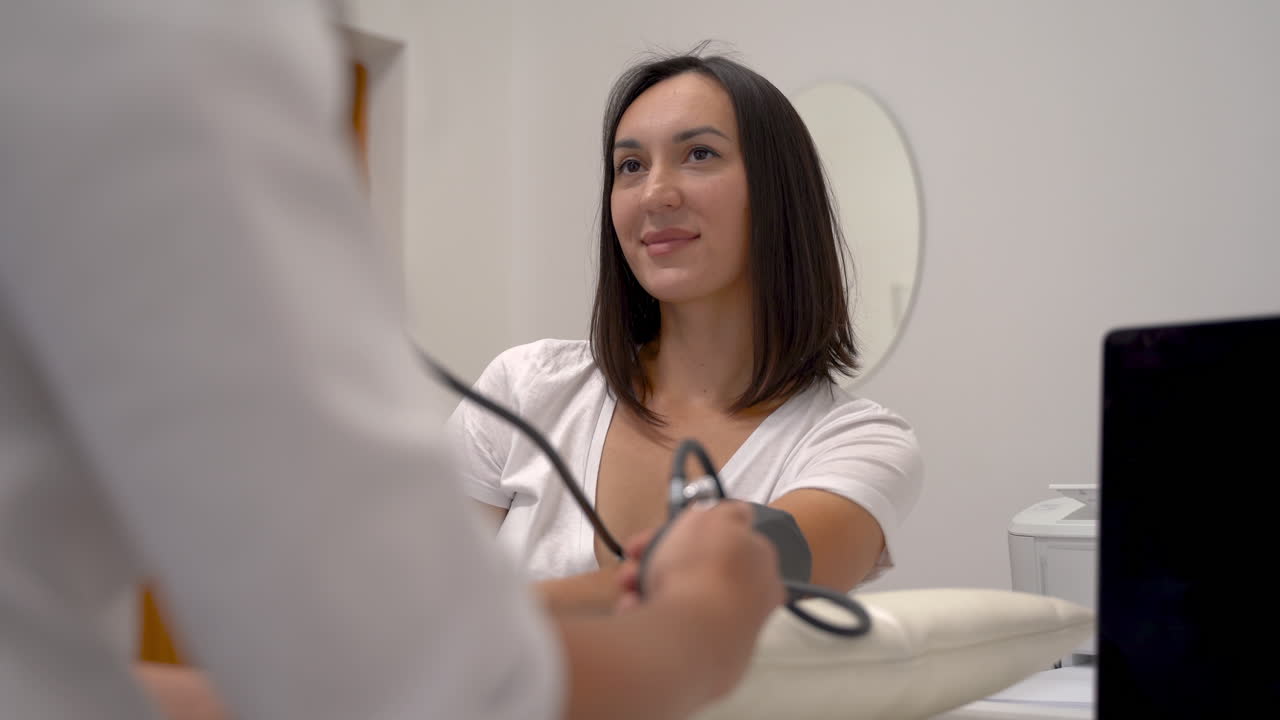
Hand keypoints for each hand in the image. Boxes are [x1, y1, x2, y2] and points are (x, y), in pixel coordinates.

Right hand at [617, 502, 785, 694]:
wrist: (689, 635)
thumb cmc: (705, 574)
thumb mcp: (716, 517)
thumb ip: (728, 511)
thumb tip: (737, 513)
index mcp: (760, 566)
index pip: (728, 543)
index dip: (692, 532)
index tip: (669, 530)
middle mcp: (746, 601)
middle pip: (697, 571)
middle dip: (660, 559)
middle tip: (638, 556)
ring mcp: (723, 631)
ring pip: (676, 599)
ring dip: (647, 585)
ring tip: (630, 584)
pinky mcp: (698, 658)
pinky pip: (665, 628)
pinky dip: (647, 617)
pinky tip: (635, 609)